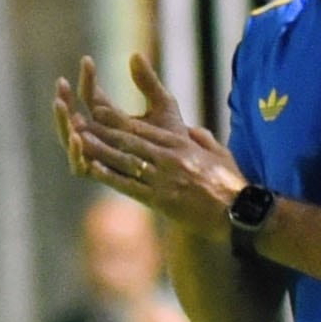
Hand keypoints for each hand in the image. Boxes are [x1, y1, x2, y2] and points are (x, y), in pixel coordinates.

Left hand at [51, 54, 245, 229]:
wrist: (242, 210)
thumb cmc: (232, 183)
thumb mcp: (218, 153)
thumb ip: (202, 140)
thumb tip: (192, 131)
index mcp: (180, 144)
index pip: (143, 129)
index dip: (117, 120)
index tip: (98, 111)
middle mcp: (169, 156)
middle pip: (129, 139)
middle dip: (101, 130)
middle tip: (78, 120)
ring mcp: (164, 177)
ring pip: (125, 159)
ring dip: (99, 149)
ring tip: (77, 139)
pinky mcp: (162, 199)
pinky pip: (131, 186)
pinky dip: (111, 176)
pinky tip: (93, 168)